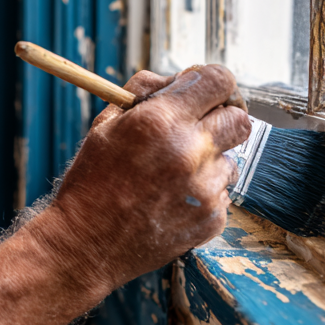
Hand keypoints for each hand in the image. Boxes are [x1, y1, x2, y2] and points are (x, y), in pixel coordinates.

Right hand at [29, 64, 250, 295]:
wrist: (86, 245)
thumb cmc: (91, 183)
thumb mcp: (105, 124)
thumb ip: (143, 91)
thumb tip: (177, 78)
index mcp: (161, 121)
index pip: (219, 80)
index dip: (214, 82)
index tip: (204, 91)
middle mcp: (190, 151)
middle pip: (239, 119)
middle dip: (220, 119)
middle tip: (196, 129)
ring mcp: (205, 188)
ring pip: (230, 160)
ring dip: (209, 161)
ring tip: (172, 175)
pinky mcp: (212, 218)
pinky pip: (222, 194)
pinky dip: (202, 193)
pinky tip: (170, 201)